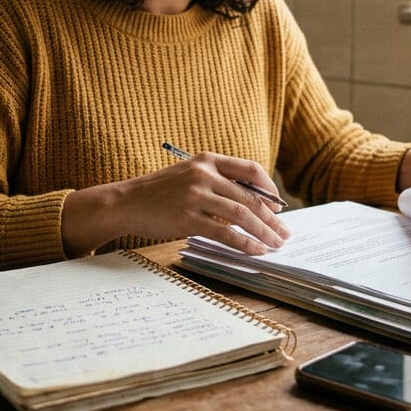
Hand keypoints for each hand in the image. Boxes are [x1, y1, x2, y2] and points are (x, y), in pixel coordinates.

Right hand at [62, 152, 289, 256]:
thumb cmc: (159, 193)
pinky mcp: (188, 217)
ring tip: (275, 245)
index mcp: (208, 160)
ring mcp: (196, 195)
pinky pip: (225, 232)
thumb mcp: (188, 175)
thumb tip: (252, 203)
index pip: (250, 169)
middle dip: (272, 218)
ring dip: (263, 232)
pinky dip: (244, 243)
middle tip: (285, 233)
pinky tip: (255, 251)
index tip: (279, 207)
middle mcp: (204, 173)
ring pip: (242, 215)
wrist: (126, 202)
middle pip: (250, 196)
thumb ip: (216, 182)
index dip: (269, 189)